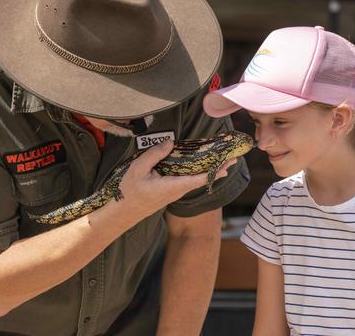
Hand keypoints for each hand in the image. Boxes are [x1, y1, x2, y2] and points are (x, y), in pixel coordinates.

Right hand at [111, 140, 234, 218]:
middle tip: (233, 158)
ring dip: (209, 169)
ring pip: (196, 180)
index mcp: (173, 186)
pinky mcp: (170, 191)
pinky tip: (200, 165)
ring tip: (221, 159)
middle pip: (202, 178)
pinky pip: (187, 180)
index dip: (215, 170)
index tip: (228, 163)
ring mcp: (174, 192)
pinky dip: (197, 172)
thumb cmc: (128, 192)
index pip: (200, 178)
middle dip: (218, 168)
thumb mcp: (138, 169)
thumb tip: (170, 143)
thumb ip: (154, 155)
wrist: (121, 212)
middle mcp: (178, 190)